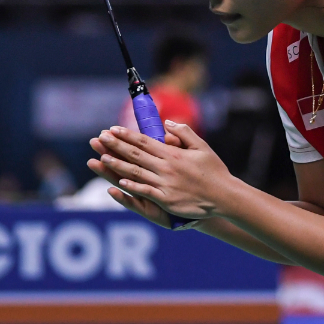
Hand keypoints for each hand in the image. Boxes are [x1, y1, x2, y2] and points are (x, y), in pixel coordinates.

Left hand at [86, 121, 236, 220]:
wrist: (225, 196)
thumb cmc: (214, 171)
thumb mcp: (201, 147)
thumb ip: (184, 133)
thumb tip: (167, 123)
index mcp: (173, 153)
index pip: (144, 141)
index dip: (126, 135)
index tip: (112, 130)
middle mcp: (167, 167)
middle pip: (135, 155)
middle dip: (115, 146)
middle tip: (99, 139)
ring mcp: (166, 184)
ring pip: (136, 173)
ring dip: (117, 165)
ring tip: (102, 158)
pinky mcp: (167, 200)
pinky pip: (146, 192)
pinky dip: (132, 187)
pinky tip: (118, 182)